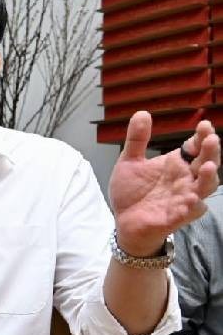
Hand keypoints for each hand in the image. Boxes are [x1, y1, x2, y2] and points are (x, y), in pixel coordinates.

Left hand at [109, 111, 219, 255]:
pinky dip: (192, 205)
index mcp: (177, 164)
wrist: (123, 221)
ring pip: (205, 187)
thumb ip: (137, 139)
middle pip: (207, 163)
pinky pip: (190, 211)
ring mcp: (184, 198)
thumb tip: (142, 113)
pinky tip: (192, 198)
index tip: (204, 125)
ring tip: (210, 166)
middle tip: (211, 139)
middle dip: (211, 152)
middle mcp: (185, 180)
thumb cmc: (131, 192)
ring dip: (210, 177)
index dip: (202, 137)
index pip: (196, 147)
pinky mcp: (176, 216)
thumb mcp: (129, 161)